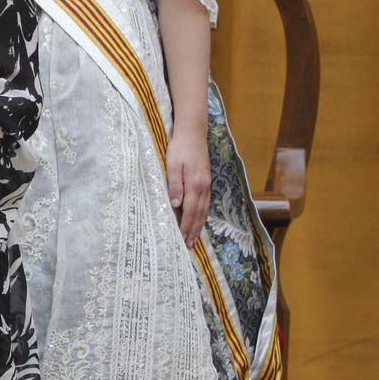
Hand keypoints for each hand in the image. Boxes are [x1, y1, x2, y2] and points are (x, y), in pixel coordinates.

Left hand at [167, 127, 211, 244]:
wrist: (193, 134)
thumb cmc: (179, 149)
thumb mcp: (172, 165)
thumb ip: (174, 184)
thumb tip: (176, 205)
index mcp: (194, 185)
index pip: (190, 211)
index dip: (186, 227)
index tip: (182, 240)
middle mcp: (203, 187)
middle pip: (199, 214)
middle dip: (193, 231)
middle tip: (188, 246)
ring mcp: (206, 185)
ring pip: (204, 210)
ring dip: (198, 225)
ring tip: (194, 238)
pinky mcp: (206, 182)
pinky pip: (206, 203)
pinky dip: (203, 215)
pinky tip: (199, 220)